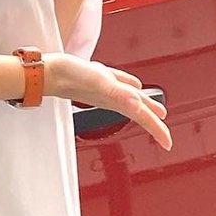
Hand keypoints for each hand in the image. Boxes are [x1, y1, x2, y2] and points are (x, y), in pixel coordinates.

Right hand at [44, 54, 170, 148]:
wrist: (47, 72)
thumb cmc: (69, 76)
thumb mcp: (97, 81)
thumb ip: (117, 92)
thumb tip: (137, 104)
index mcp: (116, 100)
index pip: (142, 117)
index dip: (157, 130)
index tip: (168, 144)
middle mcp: (112, 97)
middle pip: (139, 112)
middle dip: (153, 123)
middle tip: (164, 135)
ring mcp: (105, 88)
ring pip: (130, 99)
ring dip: (144, 105)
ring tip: (155, 111)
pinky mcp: (98, 78)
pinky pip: (119, 84)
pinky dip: (129, 87)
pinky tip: (132, 86)